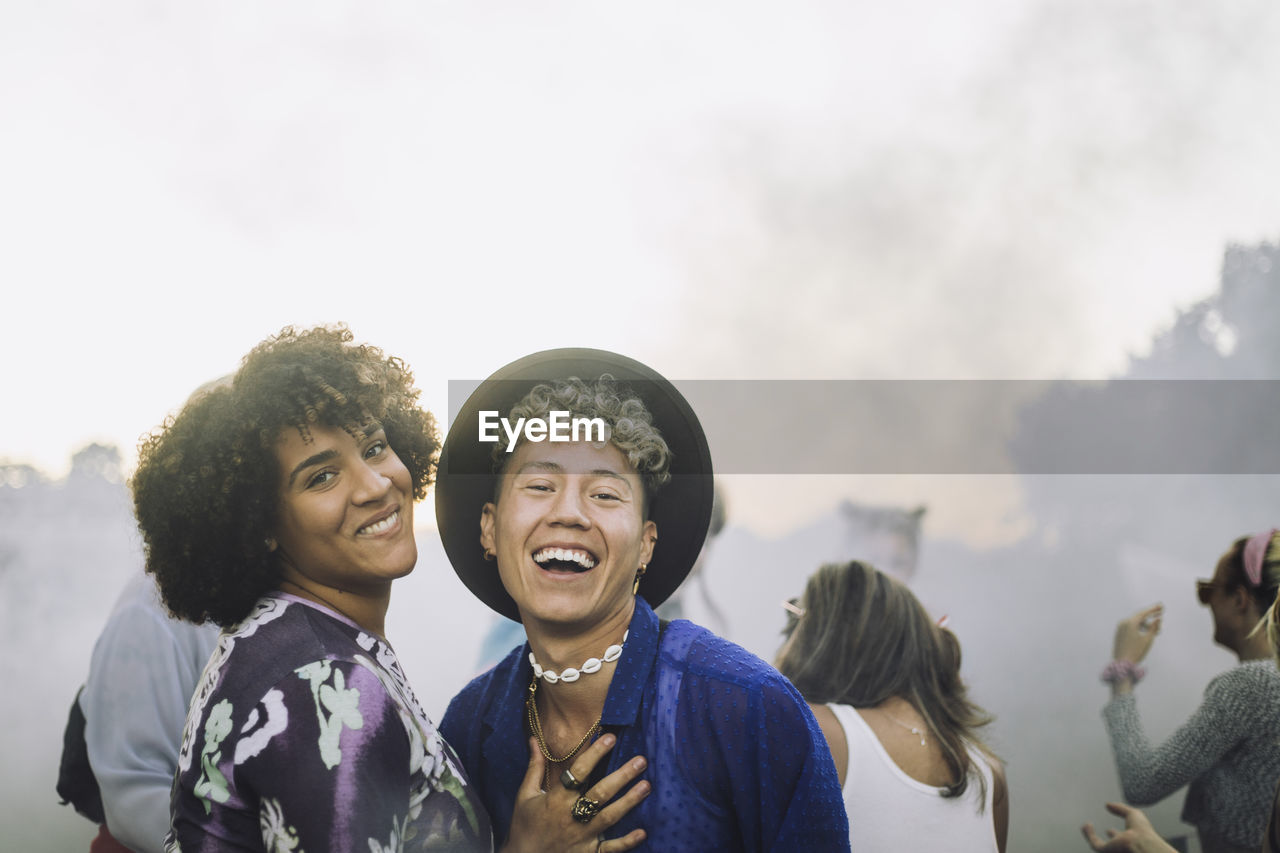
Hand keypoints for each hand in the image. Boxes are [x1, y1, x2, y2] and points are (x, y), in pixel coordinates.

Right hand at [501, 734, 649, 852]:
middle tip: (641, 760)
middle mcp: (571, 817)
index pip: (578, 772)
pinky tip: (642, 832)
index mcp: (556, 799)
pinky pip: (609, 849)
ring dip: (629, 801)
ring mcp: (582, 837)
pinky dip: (626, 842)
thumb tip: (535, 740)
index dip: (595, 753)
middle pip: (600, 793)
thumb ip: (534, 767)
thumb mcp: (525, 795)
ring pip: (609, 817)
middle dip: (622, 776)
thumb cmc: (524, 827)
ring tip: (647, 786)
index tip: (611, 737)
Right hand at [1081, 802, 1176, 852]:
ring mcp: (1114, 850)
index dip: (1115, 834)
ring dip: (1091, 836)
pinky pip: (1094, 844)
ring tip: (1086, 826)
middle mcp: (1122, 847)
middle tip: (1098, 832)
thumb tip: (1109, 805)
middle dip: (1106, 839)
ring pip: (1100, 846)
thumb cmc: (1143, 832)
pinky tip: (1086, 825)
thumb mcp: (1133, 814)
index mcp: (1131, 841)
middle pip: (1112, 845)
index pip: (1121, 839)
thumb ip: (1120, 809)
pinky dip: (1088, 835)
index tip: (1109, 829)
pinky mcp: (1106, 851)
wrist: (1142, 844)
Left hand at [1112, 605, 1161, 663]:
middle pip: (1139, 615)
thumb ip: (1154, 627)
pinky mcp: (1119, 632)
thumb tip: (1159, 618)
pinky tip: (1146, 630)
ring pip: (1135, 621)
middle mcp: (1123, 622)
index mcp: (1130, 623)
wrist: (1122, 663)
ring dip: (1146, 622)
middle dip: (1150, 614)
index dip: (1153, 609)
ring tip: (1156, 629)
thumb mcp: (1148, 639)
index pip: (1144, 612)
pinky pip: (1130, 625)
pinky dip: (1139, 626)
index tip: (1161, 606)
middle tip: (1160, 611)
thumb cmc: (1136, 652)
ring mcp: (1120, 627)